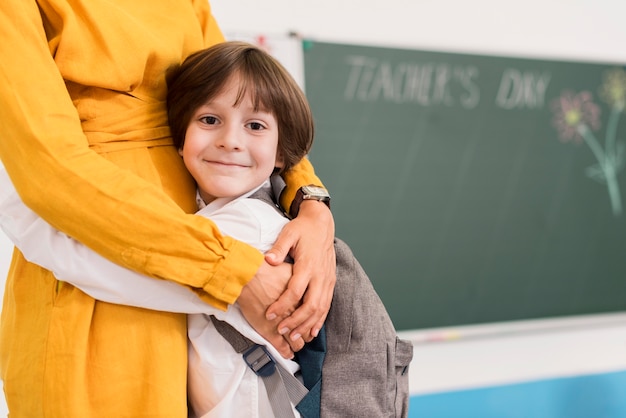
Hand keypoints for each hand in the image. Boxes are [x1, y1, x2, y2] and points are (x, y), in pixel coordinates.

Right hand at [237, 260, 304, 358]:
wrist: (248, 276)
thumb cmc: (264, 270)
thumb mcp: (288, 269)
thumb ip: (296, 277)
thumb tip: (301, 278)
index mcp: (303, 297)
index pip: (314, 314)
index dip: (312, 320)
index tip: (309, 322)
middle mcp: (296, 312)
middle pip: (307, 328)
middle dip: (306, 333)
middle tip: (305, 336)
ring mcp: (284, 323)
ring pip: (297, 341)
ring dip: (297, 344)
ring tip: (296, 346)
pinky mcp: (270, 331)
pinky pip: (282, 347)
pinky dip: (286, 352)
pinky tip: (287, 353)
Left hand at [265, 200, 335, 342]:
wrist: (322, 223)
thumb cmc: (302, 229)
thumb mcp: (288, 233)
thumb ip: (279, 248)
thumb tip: (268, 260)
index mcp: (308, 264)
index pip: (295, 291)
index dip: (282, 305)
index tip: (270, 314)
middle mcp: (320, 275)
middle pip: (310, 305)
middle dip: (296, 321)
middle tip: (281, 331)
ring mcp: (328, 280)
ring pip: (321, 308)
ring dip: (308, 324)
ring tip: (295, 337)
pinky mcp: (331, 282)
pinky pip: (327, 305)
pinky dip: (320, 320)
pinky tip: (312, 331)